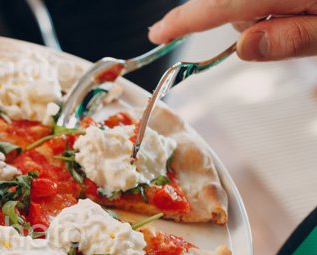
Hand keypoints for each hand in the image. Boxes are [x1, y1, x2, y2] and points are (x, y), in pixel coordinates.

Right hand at [149, 0, 316, 60]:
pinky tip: (294, 8)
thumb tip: (245, 47)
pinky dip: (258, 5)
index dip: (184, 19)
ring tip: (299, 19)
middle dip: (235, 17)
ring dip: (255, 10)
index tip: (157, 34)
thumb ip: (294, 39)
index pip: (221, 3)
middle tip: (273, 34)